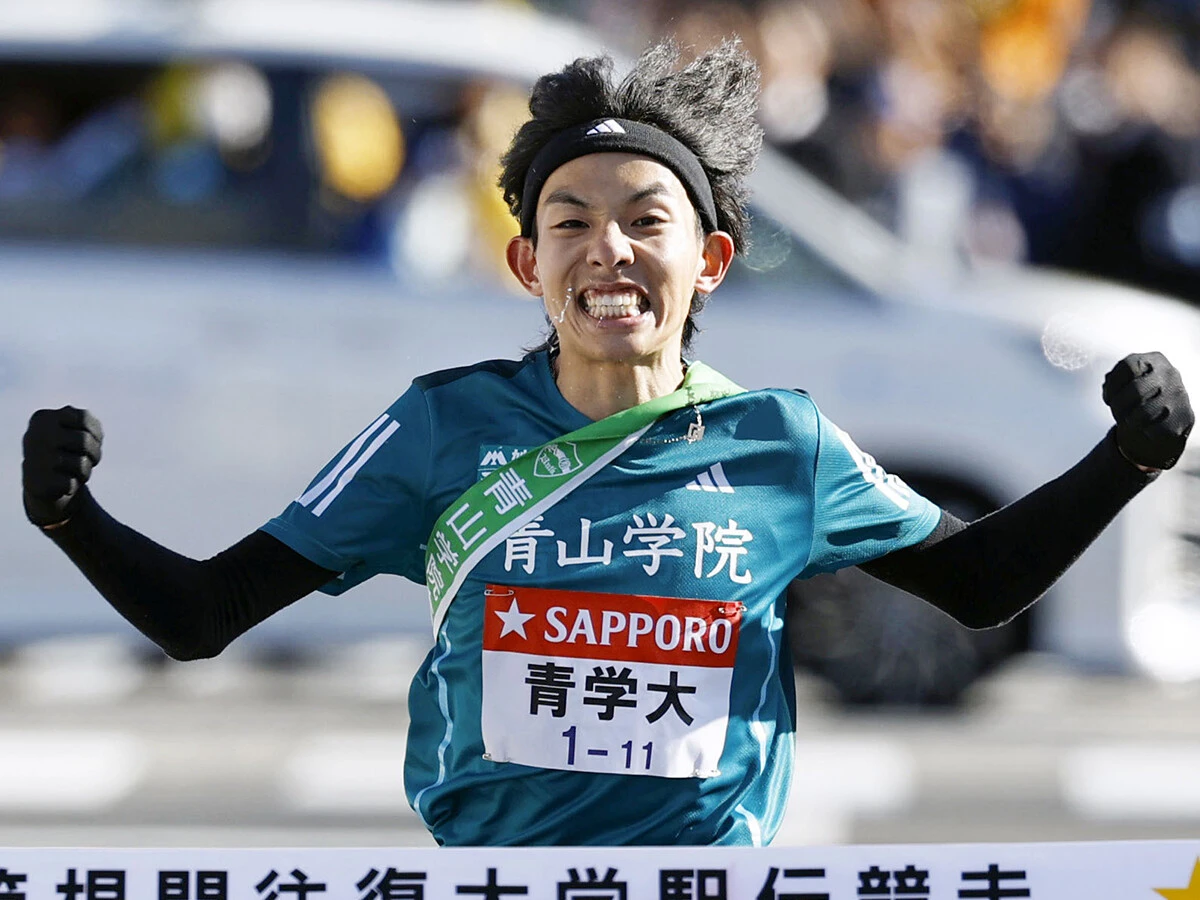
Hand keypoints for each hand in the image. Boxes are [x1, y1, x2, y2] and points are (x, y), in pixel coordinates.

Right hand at [22, 406, 103, 527]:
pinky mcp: (36, 482)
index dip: (94, 433)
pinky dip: (73, 485)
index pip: (83, 417)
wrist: (47, 481)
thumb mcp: (78, 430)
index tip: (88, 439)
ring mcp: (34, 459)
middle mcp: (34, 435)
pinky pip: (71, 484)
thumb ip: (84, 426)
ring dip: (85, 471)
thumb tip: (63, 453)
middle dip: (94, 453)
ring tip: (72, 471)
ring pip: (80, 464)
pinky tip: (61, 483)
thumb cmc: (69, 450)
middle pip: (84, 440)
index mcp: (43, 418)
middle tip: (87, 459)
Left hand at [1102, 352, 1193, 470]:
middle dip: (1119, 405)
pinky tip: (1144, 427)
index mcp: (1155, 360)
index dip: (1112, 385)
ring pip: (1145, 412)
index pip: (1128, 366)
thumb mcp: (1129, 379)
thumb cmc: (1140, 394)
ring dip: (1129, 420)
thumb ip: (1114, 379)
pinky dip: (1144, 431)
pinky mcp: (1183, 417)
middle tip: (1116, 411)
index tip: (1108, 397)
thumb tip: (1108, 386)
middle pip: (1136, 389)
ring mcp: (1179, 395)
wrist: (1168, 415)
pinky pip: (1155, 428)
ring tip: (1128, 420)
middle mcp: (1170, 374)